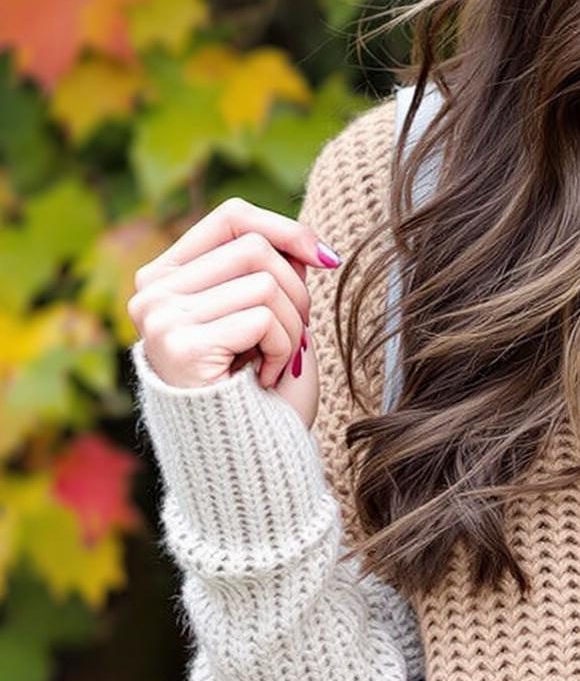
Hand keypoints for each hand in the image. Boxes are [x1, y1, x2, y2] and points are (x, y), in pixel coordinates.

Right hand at [128, 196, 338, 430]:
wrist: (245, 463)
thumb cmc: (259, 394)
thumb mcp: (266, 320)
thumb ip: (271, 275)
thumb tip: (304, 240)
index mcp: (166, 278)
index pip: (231, 217)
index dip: (286, 228)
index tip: (326, 257)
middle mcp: (152, 292)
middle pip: (255, 248)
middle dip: (297, 293)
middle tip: (295, 339)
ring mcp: (162, 318)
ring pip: (264, 282)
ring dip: (291, 326)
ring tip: (276, 362)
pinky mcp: (182, 345)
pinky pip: (261, 317)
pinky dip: (282, 349)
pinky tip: (265, 378)